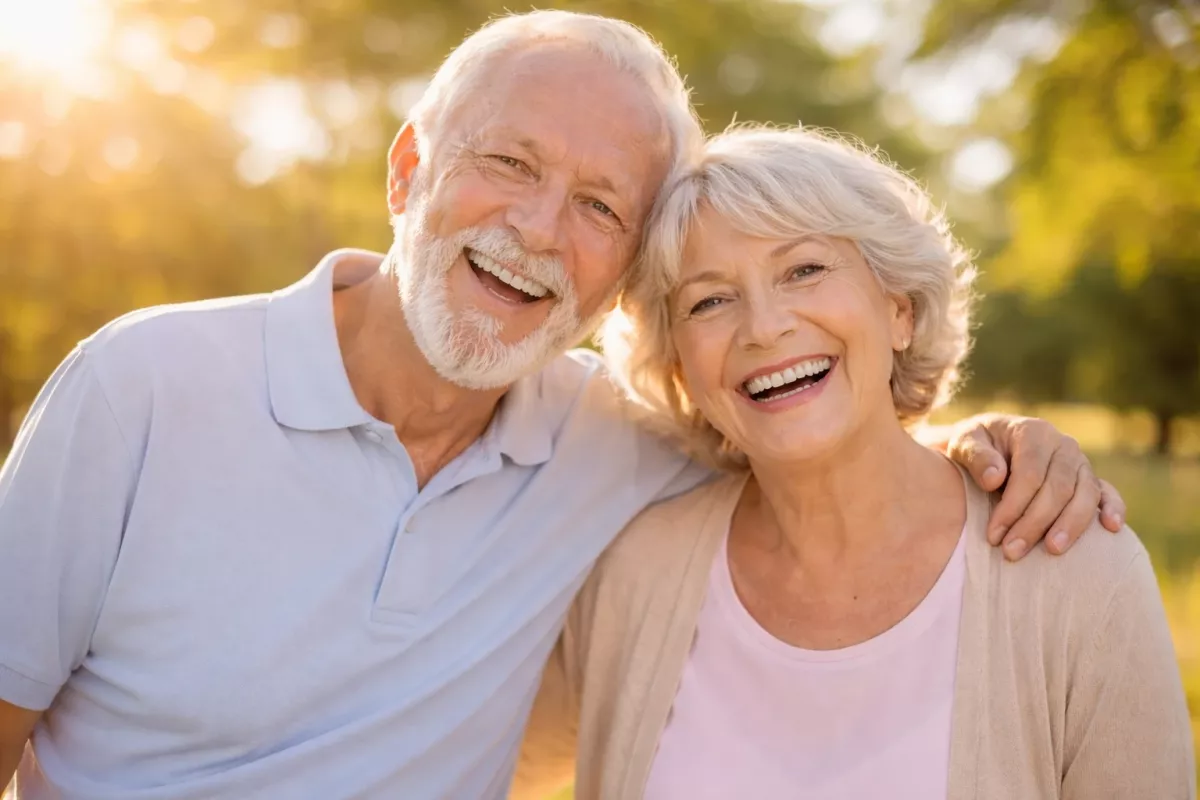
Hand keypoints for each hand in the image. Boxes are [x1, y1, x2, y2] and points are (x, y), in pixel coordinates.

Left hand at [944, 414, 1125, 559]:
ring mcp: (1079, 462)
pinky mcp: (1089, 480)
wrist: (990, 444)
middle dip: (1034, 523)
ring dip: (1070, 525)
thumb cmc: (976, 447)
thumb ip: (976, 456)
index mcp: (1033, 432)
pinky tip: (1112, 529)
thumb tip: (995, 478)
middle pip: (1057, 489)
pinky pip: (1108, 492)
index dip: (1013, 507)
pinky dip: (1114, 508)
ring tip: (1052, 550)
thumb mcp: (964, 443)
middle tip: (1012, 552)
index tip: (994, 535)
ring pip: (1085, 495)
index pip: (1029, 474)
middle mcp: (1062, 445)